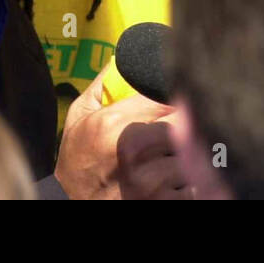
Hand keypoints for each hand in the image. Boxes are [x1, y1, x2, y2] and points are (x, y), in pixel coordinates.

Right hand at [55, 69, 182, 198]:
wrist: (71, 203)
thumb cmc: (77, 159)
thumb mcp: (80, 116)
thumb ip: (102, 86)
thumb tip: (119, 59)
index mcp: (116, 125)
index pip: (166, 98)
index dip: (175, 99)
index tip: (175, 102)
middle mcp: (135, 152)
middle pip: (185, 126)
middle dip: (184, 127)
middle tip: (174, 131)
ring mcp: (151, 183)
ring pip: (191, 156)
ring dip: (186, 155)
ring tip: (167, 158)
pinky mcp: (163, 202)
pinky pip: (193, 185)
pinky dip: (187, 182)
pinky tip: (169, 180)